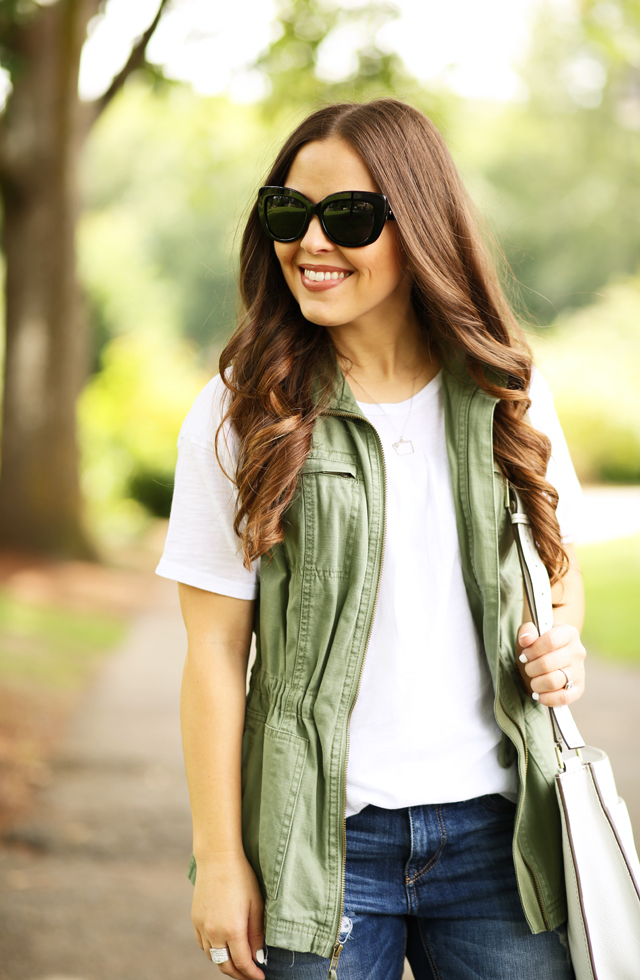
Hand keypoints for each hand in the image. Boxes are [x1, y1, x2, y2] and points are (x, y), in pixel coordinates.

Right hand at [191, 853, 264, 979]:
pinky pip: (203, 945)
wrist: (217, 858)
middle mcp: (214, 933)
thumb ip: (256, 934)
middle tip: (251, 974)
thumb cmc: (241, 878)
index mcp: (232, 930)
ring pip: (213, 957)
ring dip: (226, 963)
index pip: (242, 963)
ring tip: (239, 962)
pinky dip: (213, 951)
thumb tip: (258, 957)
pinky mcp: (195, 919)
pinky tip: (223, 947)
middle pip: (225, 965)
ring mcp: (202, 927)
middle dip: (239, 974)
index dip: (252, 974)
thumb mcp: (256, 905)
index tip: (261, 978)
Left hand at [517, 621, 585, 706]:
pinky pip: (564, 698)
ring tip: (533, 680)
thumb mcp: (534, 630)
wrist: (555, 651)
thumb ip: (527, 631)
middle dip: (531, 668)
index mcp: (569, 634)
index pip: (550, 641)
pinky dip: (547, 699)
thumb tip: (525, 640)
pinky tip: (538, 695)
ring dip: (536, 683)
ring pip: (553, 682)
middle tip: (528, 667)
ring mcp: (579, 671)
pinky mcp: (579, 688)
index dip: (533, 650)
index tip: (525, 655)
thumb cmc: (541, 641)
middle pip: (547, 664)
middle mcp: (577, 652)